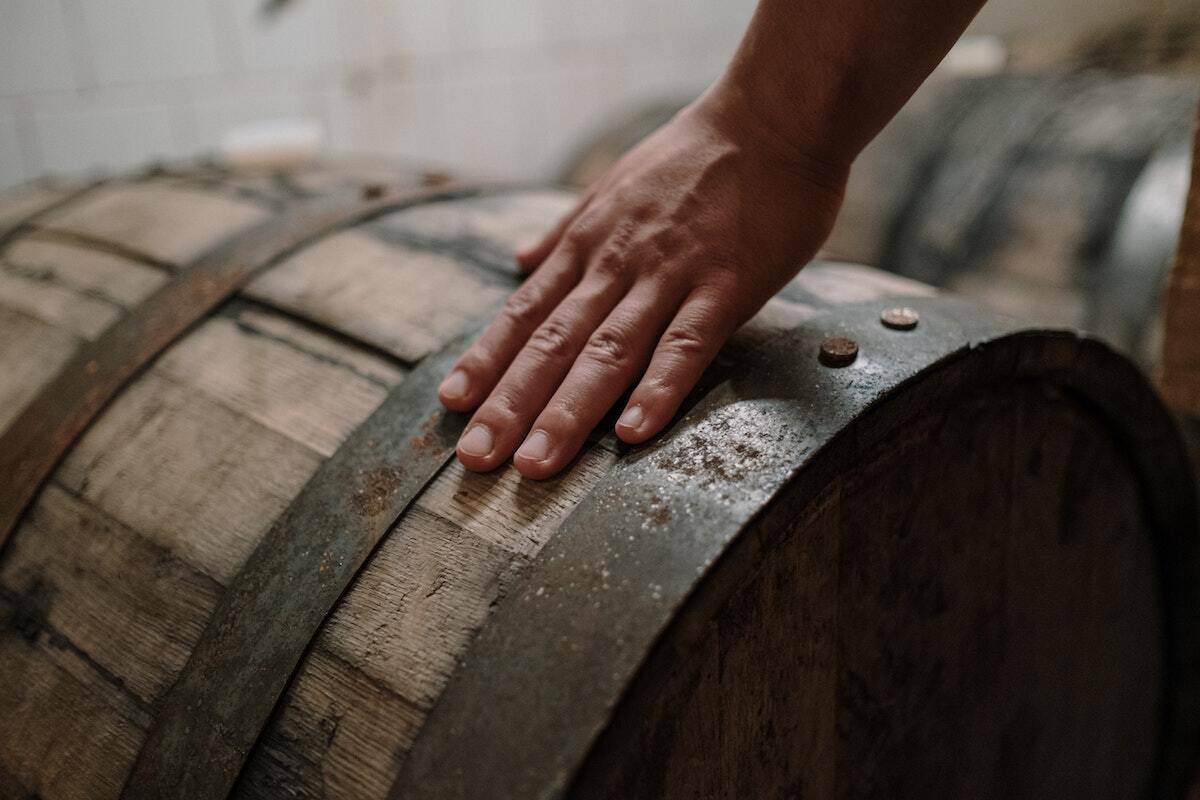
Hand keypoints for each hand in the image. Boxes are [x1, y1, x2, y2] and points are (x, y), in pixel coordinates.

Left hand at [438, 88, 847, 478]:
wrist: (773, 117)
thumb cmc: (695, 156)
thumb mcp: (613, 185)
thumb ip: (565, 231)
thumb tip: (519, 261)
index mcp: (589, 244)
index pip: (524, 312)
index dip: (486, 360)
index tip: (452, 405)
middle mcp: (617, 264)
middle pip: (553, 343)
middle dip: (509, 403)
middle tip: (476, 458)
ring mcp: (670, 275)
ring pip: (608, 351)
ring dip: (567, 410)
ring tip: (535, 462)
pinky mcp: (726, 286)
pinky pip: (687, 344)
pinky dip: (658, 387)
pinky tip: (633, 432)